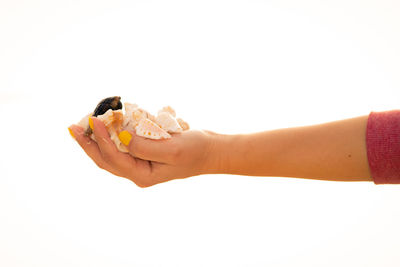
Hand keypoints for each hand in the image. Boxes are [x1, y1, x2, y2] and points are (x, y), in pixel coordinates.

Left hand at [69, 117, 218, 186]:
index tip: (93, 120)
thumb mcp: (172, 149)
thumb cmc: (196, 150)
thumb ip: (144, 147)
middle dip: (88, 143)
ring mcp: (141, 163)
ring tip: (84, 125)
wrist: (211, 151)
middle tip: (73, 127)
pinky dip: (114, 135)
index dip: (101, 139)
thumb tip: (121, 138)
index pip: (114, 158)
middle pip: (105, 159)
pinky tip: (109, 123)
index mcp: (143, 175)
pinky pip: (124, 145)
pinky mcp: (146, 153)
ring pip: (112, 153)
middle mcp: (138, 171)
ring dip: (98, 139)